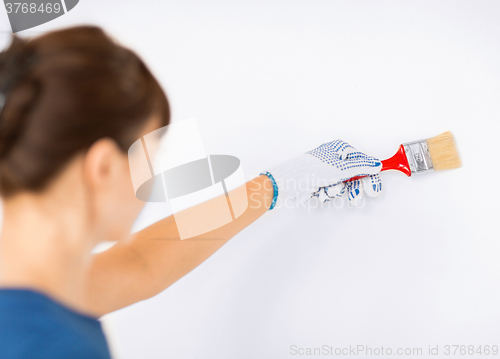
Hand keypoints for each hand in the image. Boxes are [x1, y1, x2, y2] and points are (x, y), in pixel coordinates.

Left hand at [264, 139, 382, 204]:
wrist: (290, 182)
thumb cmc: (312, 170)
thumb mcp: (342, 168)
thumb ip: (362, 167)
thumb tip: (377, 164)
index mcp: (340, 149)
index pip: (363, 163)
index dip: (370, 177)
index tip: (374, 189)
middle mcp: (334, 159)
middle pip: (354, 176)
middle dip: (353, 188)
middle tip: (357, 198)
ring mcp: (327, 171)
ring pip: (342, 185)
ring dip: (336, 191)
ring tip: (329, 190)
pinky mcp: (320, 182)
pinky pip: (331, 191)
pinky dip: (326, 193)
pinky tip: (319, 191)